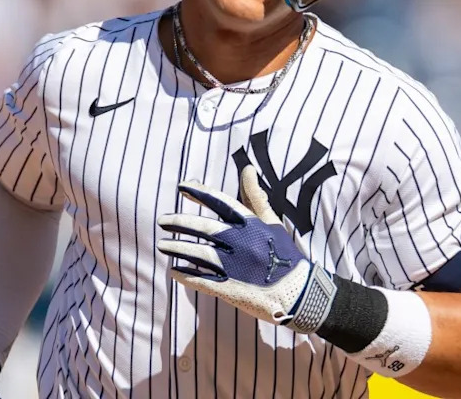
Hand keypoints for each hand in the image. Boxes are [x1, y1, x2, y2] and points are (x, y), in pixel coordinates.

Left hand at [157, 166, 335, 331]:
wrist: (299, 292)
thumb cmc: (284, 254)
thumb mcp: (272, 222)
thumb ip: (256, 196)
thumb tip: (247, 168)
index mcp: (251, 224)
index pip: (220, 202)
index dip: (199, 192)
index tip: (182, 186)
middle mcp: (240, 242)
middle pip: (203, 227)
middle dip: (179, 222)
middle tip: (162, 220)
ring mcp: (233, 266)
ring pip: (197, 253)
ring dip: (177, 247)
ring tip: (162, 245)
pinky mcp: (229, 288)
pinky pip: (200, 280)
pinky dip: (185, 275)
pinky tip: (173, 271)